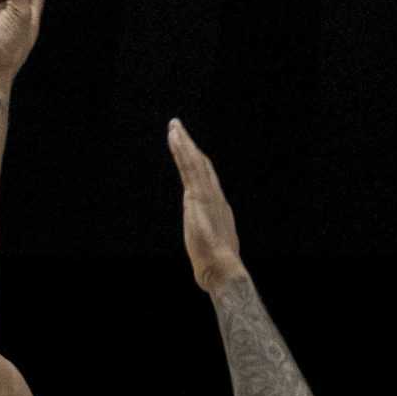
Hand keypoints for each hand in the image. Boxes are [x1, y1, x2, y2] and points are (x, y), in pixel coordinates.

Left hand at [168, 119, 244, 291]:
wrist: (222, 269)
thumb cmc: (217, 267)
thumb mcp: (213, 250)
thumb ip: (211, 243)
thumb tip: (213, 254)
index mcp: (217, 207)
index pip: (206, 179)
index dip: (198, 163)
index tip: (190, 150)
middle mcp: (214, 196)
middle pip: (201, 164)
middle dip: (190, 146)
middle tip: (177, 128)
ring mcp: (206, 195)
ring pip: (195, 161)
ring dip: (184, 142)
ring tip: (174, 126)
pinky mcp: (198, 197)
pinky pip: (189, 167)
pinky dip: (182, 150)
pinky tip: (175, 137)